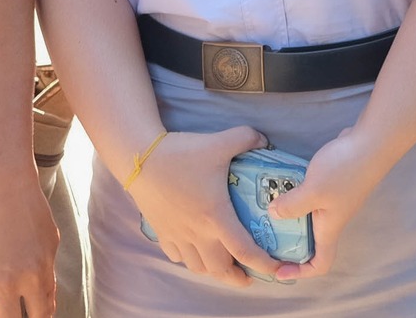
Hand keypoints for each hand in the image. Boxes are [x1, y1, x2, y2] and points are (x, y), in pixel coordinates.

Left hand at [0, 171, 59, 317]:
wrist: (7, 182)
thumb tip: (2, 297)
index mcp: (5, 282)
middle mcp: (31, 276)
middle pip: (42, 315)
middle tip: (28, 317)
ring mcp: (47, 260)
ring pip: (51, 294)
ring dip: (44, 304)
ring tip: (37, 308)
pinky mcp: (55, 244)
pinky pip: (51, 267)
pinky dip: (43, 273)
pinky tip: (32, 263)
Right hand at [127, 126, 278, 286]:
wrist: (139, 158)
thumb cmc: (180, 153)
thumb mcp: (219, 142)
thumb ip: (247, 138)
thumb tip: (265, 141)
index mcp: (216, 217)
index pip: (244, 251)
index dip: (263, 265)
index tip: (276, 271)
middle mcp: (197, 233)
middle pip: (220, 269)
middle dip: (237, 276)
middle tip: (249, 273)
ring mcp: (177, 235)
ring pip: (198, 267)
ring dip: (214, 270)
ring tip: (224, 264)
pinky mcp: (162, 232)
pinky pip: (178, 257)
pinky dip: (190, 260)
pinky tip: (196, 250)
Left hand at [265, 126, 394, 281]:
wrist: (371, 142)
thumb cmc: (345, 170)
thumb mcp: (313, 190)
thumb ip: (292, 205)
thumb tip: (272, 214)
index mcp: (329, 227)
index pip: (320, 263)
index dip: (301, 273)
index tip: (278, 271)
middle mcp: (331, 218)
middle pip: (310, 242)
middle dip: (287, 243)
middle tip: (264, 235)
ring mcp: (332, 199)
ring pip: (306, 217)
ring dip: (288, 215)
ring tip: (265, 207)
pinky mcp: (330, 182)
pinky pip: (307, 197)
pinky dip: (293, 194)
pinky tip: (279, 182)